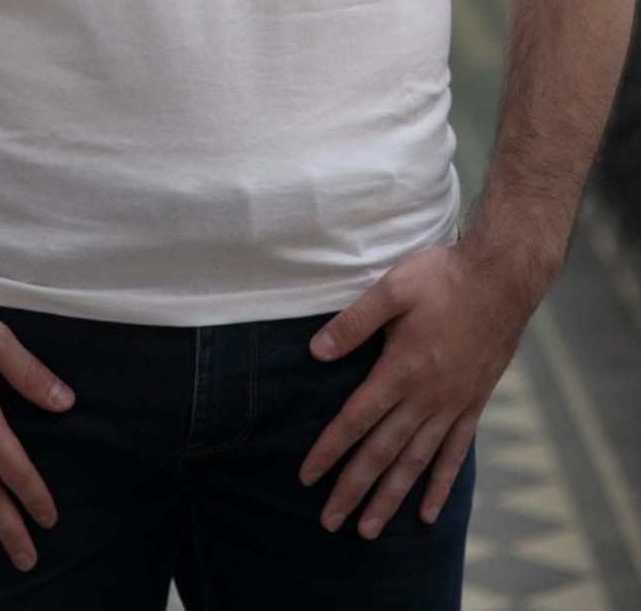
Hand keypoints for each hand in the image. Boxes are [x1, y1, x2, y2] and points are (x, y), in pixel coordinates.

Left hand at [298, 244, 532, 538]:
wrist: (502, 280)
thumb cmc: (443, 278)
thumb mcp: (393, 288)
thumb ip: (353, 322)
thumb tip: (315, 351)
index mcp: (401, 370)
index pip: (356, 421)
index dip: (329, 451)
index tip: (306, 478)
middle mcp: (426, 397)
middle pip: (382, 453)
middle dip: (353, 489)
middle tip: (329, 522)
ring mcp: (452, 405)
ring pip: (416, 463)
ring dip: (390, 497)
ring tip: (369, 529)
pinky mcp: (473, 405)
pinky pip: (455, 455)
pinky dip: (440, 485)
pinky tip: (428, 512)